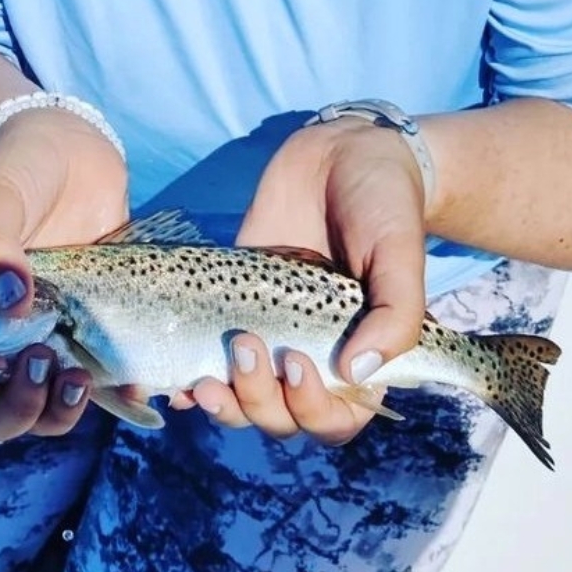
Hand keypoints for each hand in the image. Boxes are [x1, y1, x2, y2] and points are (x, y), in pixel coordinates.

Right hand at [0, 107, 128, 440]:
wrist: (71, 150)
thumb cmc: (16, 170)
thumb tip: (11, 303)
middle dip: (16, 407)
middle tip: (42, 362)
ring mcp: (50, 343)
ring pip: (45, 413)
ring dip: (61, 412)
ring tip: (80, 377)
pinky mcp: (95, 336)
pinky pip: (105, 387)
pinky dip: (122, 398)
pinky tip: (138, 387)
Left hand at [190, 118, 427, 443]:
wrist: (340, 152)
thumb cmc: (384, 206)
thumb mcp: (399, 253)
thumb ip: (396, 315)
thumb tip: (355, 373)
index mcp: (361, 358)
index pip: (337, 419)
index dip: (314, 410)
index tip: (296, 363)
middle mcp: (313, 356)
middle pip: (282, 417)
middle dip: (258, 399)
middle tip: (245, 344)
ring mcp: (269, 333)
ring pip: (242, 399)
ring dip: (223, 400)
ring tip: (204, 376)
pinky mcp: (231, 305)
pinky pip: (208, 357)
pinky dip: (187, 378)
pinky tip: (171, 381)